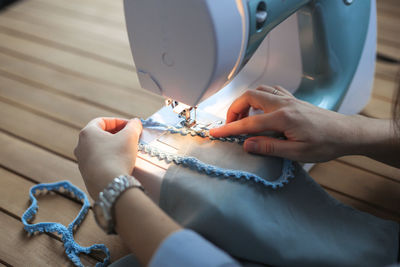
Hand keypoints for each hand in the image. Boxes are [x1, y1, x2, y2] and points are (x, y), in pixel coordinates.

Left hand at [74, 117, 141, 198]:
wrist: (109, 185)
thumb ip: (134, 126)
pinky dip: (108, 159)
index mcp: (87, 133)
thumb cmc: (117, 157)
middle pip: (99, 135)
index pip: (102, 121)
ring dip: (112, 147)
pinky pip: (98, 162)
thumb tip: (136, 122)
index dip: (118, 121)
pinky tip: (119, 164)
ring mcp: (81, 161)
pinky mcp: (86, 174)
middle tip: (129, 137)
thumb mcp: (130, 137)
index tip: (130, 126)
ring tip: (126, 150)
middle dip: (116, 134)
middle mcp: (80, 146)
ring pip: (98, 149)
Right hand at [209, 86, 361, 162]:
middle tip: (231, 125)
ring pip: (259, 90)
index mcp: (283, 118)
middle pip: (249, 96)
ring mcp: (289, 99)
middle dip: (234, 109)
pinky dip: (260, 97)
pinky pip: (271, 90)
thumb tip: (246, 145)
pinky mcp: (293, 99)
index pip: (248, 123)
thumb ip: (270, 148)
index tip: (214, 133)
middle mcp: (283, 104)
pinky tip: (261, 109)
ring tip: (244, 118)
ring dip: (246, 102)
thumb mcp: (298, 153)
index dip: (228, 129)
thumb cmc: (326, 144)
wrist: (346, 133)